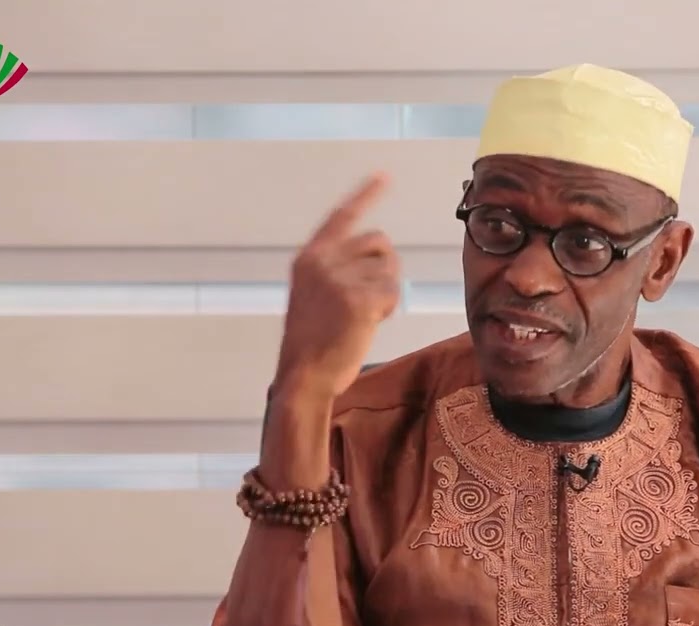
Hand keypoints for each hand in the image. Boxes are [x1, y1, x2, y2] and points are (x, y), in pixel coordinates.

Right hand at [275, 173, 400, 398]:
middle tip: (372, 296)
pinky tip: (369, 323)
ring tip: (363, 314)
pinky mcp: (359, 299)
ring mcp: (340, 279)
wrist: (304, 376)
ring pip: (390, 268)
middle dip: (386, 265)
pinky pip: (393, 293)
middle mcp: (322, 261)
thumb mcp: (314, 295)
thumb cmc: (313, 342)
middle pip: (380, 242)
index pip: (342, 216)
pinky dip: (389, 308)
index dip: (365, 195)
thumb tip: (381, 256)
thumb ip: (337, 270)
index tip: (384, 177)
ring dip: (386, 290)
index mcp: (308, 258)